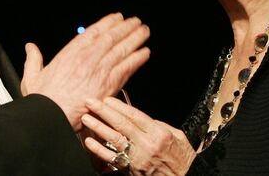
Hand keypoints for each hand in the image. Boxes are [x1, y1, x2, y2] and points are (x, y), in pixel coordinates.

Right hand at [21, 13, 149, 129]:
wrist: (51, 116)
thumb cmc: (43, 100)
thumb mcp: (32, 76)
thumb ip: (33, 59)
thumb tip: (30, 47)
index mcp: (70, 53)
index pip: (93, 32)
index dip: (107, 23)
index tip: (116, 18)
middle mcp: (87, 58)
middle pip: (111, 37)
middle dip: (125, 28)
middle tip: (136, 21)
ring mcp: (99, 70)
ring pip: (121, 49)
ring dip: (135, 38)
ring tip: (144, 31)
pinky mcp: (108, 84)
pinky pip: (127, 67)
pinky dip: (137, 59)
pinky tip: (145, 53)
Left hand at [81, 97, 195, 175]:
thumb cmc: (182, 157)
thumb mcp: (176, 135)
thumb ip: (157, 125)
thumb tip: (140, 118)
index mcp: (159, 133)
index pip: (134, 116)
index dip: (118, 106)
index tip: (107, 99)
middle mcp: (147, 145)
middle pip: (122, 125)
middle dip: (104, 112)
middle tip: (91, 103)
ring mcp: (139, 159)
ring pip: (115, 140)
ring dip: (98, 128)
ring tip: (86, 119)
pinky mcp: (133, 170)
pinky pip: (113, 158)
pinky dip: (100, 150)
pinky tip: (90, 142)